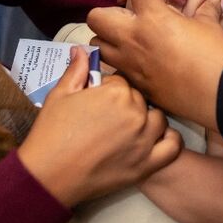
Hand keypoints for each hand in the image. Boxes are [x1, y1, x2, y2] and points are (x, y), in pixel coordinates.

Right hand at [17, 46, 181, 207]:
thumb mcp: (60, 94)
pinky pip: (172, 146)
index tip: (98, 101)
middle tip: (107, 118)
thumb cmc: (52, 133)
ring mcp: (144, 139)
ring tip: (129, 128)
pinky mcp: (147, 164)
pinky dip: (169, 140)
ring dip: (147, 120)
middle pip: (140, 100)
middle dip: (126, 105)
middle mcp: (135, 113)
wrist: (49, 173)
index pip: (122, 82)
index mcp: (116, 92)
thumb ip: (77, 70)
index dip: (109, 90)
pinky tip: (156, 139)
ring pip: (159, 119)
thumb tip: (81, 49)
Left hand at [88, 0, 222, 130]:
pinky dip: (119, 62)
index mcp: (152, 18)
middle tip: (127, 17)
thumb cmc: (212, 55)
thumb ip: (208, 10)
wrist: (214, 94)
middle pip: (96, 17)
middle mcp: (133, 37)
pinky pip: (113, 68)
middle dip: (108, 13)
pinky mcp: (132, 81)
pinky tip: (137, 62)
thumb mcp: (209, 26)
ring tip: (126, 39)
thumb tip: (221, 0)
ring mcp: (128, 61)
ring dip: (107, 39)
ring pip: (97, 44)